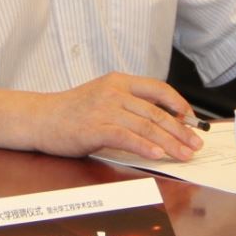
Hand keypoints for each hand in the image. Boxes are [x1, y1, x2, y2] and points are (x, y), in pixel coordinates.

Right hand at [26, 73, 203, 161]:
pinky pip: (127, 137)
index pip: (158, 88)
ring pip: (146, 125)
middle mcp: (114, 91)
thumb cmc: (71, 112)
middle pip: (156, 111)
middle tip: (196, 144)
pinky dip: (145, 146)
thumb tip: (161, 121)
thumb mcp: (102, 97)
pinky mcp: (95, 127)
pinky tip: (158, 154)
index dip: (179, 104)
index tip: (192, 120)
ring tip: (184, 154)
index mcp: (119, 81)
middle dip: (181, 130)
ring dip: (170, 142)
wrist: (40, 118)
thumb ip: (128, 104)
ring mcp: (104, 108)